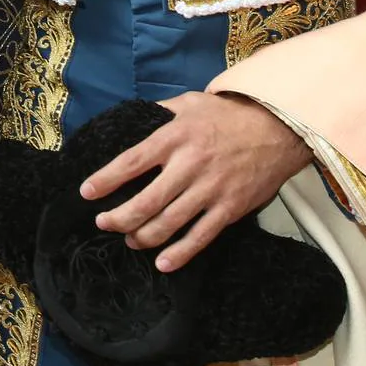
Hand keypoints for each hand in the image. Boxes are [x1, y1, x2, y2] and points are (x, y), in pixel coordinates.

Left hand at [80, 93, 311, 272]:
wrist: (278, 127)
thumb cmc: (230, 114)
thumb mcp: (191, 102)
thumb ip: (160, 112)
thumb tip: (132, 119)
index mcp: (175, 137)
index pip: (131, 162)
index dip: (106, 180)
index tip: (87, 192)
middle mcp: (189, 166)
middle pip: (144, 201)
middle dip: (118, 218)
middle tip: (103, 223)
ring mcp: (210, 190)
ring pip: (168, 224)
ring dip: (142, 237)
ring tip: (129, 239)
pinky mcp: (229, 209)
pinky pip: (200, 237)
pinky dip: (179, 254)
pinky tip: (163, 263)